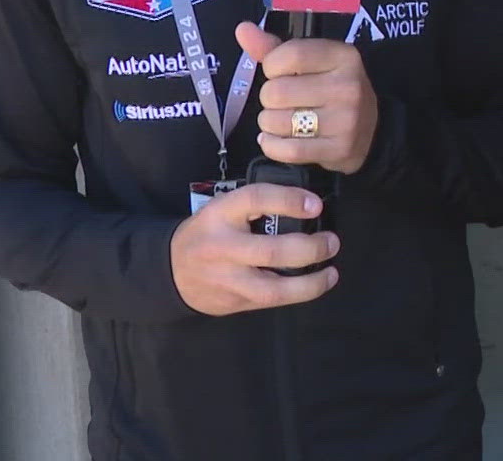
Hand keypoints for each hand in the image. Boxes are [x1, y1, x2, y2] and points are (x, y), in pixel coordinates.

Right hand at [170, 182, 339, 315]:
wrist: (170, 272)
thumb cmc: (208, 233)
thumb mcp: (222, 209)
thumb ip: (255, 206)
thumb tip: (307, 204)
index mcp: (219, 214)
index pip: (255, 200)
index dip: (288, 200)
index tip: (315, 205)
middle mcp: (222, 247)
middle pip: (272, 251)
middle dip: (310, 248)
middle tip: (332, 241)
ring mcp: (228, 279)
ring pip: (274, 288)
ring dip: (311, 282)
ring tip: (331, 271)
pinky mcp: (235, 302)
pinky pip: (273, 301)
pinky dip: (300, 293)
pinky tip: (317, 284)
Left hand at [238, 21, 379, 174]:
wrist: (371, 130)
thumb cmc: (332, 89)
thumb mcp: (311, 62)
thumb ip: (274, 47)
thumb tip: (243, 29)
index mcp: (343, 56)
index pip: (290, 55)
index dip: (272, 66)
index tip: (279, 73)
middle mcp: (348, 86)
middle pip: (276, 92)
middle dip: (269, 98)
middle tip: (284, 101)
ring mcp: (346, 120)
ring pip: (276, 122)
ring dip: (269, 123)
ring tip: (283, 120)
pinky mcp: (340, 149)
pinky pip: (287, 150)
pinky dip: (272, 146)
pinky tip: (277, 139)